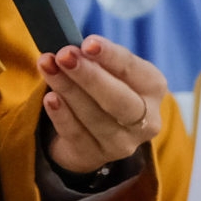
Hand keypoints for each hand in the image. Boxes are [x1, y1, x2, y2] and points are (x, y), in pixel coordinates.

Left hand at [40, 36, 167, 174]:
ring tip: (48, 67)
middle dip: (89, 75)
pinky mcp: (96, 156)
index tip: (88, 43)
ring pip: (95, 117)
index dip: (110, 56)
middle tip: (64, 55)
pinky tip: (50, 99)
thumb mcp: (108, 70)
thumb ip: (95, 58)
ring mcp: (123, 143)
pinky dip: (62, 116)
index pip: (133, 69)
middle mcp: (146, 120)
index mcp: (153, 87)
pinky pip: (77, 135)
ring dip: (68, 89)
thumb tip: (71, 47)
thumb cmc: (103, 87)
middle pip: (119, 99)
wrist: (94, 131)